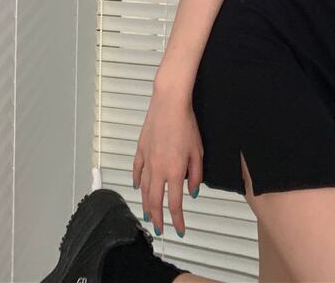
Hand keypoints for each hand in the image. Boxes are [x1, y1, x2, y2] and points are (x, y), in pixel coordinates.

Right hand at [132, 90, 203, 238]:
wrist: (169, 104)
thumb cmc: (186, 124)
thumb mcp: (198, 151)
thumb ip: (195, 174)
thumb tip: (192, 192)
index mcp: (174, 172)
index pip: (174, 204)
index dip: (177, 220)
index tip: (180, 229)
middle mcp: (158, 170)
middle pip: (155, 202)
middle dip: (157, 219)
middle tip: (159, 229)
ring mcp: (147, 160)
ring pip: (144, 190)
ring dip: (146, 205)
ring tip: (148, 215)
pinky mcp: (140, 149)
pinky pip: (137, 171)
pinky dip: (137, 181)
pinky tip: (138, 187)